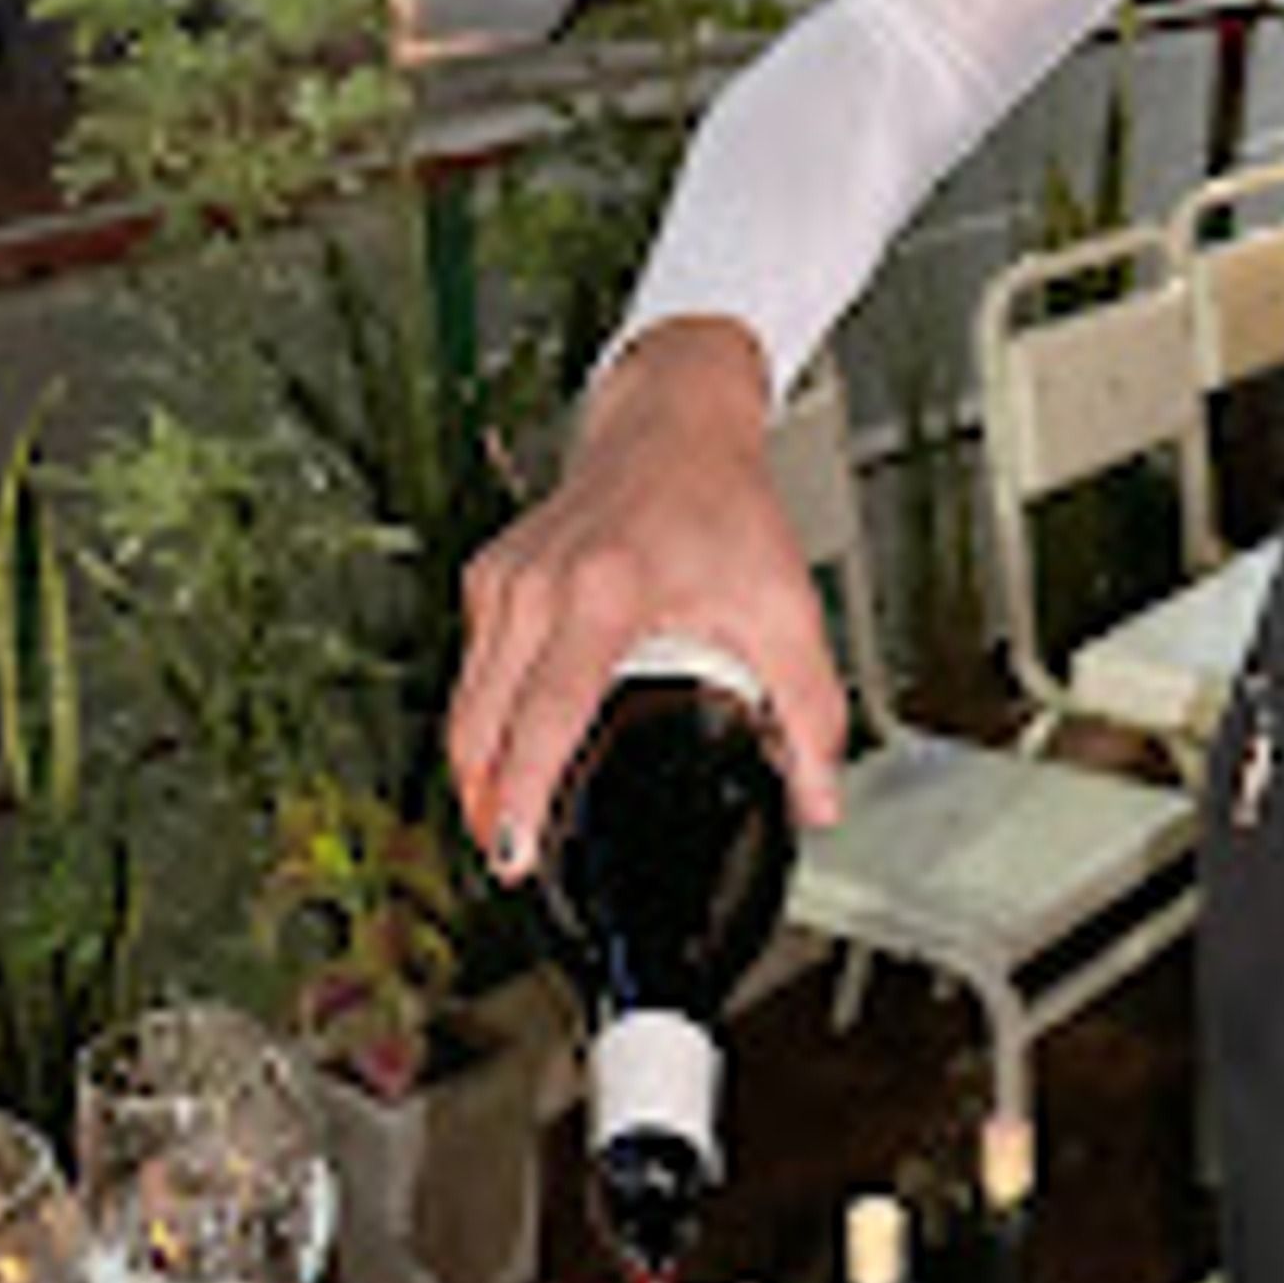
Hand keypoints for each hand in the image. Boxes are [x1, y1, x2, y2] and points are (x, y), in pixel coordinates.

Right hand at [447, 318, 846, 881]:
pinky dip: (483, 723)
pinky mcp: (489, 579)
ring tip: (505, 824)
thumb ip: (809, 712)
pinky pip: (470, 673)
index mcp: (604, 594)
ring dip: (478, 772)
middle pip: (482, 726)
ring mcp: (504, 581)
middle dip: (485, 805)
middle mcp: (538, 586)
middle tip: (511, 860)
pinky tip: (510, 756)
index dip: (522, 795)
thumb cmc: (722, 502)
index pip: (545, 716)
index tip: (512, 852)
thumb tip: (817, 801)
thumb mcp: (785, 607)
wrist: (674, 422)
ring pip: (466, 706)